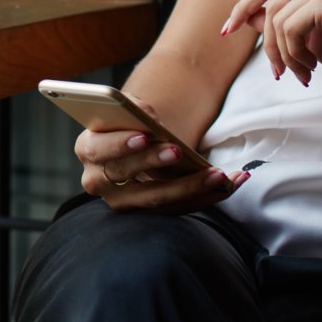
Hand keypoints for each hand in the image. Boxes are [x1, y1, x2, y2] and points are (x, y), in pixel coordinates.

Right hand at [73, 105, 249, 213]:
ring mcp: (123, 201)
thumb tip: (149, 118)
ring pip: (156, 200)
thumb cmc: (129, 121)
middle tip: (180, 151)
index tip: (144, 135)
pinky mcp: (148, 212)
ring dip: (191, 188)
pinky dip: (207, 196)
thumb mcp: (128, 109)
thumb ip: (133, 109)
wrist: (133, 141)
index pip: (99, 149)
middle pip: (127, 177)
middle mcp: (98, 181)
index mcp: (88, 149)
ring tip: (221, 175)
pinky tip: (233, 182)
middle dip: (155, 163)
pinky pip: (177, 209)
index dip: (120, 144)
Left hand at [220, 0, 321, 89]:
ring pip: (275, 18)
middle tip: (274, 70)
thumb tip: (247, 19)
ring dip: (283, 54)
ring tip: (302, 74)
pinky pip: (288, 28)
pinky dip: (293, 54)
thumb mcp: (314, 40)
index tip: (228, 29)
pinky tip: (310, 69)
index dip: (245, 6)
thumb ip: (284, 25)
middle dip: (261, 36)